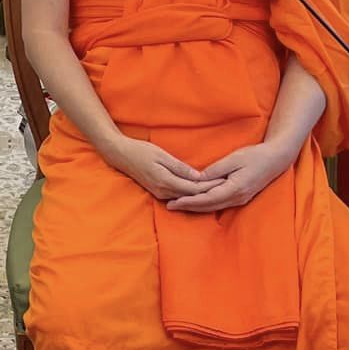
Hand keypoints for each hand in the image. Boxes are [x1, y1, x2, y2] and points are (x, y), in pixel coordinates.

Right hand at [103, 135, 217, 202]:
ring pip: (186, 198)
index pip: (194, 189)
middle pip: (192, 196)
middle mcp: (163, 192)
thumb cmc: (140, 151)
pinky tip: (201, 191)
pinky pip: (178, 196)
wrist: (120, 155)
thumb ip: (180, 167)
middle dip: (210, 192)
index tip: (225, 182)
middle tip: (228, 187)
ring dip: (201, 195)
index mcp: (166, 181)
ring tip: (219, 190)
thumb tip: (198, 176)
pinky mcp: (158, 193)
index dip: (211, 186)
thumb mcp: (161, 155)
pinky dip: (191, 195)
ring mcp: (160, 194)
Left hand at [165, 141, 293, 212]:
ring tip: (179, 205)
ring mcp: (240, 199)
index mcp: (234, 189)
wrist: (276, 159)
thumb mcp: (233, 159)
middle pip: (208, 206)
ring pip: (213, 207)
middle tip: (169, 206)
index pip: (206, 199)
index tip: (174, 202)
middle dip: (188, 207)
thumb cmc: (255, 156)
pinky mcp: (241, 197)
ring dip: (196, 207)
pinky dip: (206, 204)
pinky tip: (197, 202)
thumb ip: (215, 170)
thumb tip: (198, 179)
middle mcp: (237, 198)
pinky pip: (219, 204)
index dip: (189, 201)